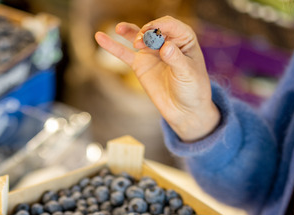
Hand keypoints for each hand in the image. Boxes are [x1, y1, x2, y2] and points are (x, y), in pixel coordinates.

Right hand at [95, 16, 220, 141]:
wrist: (185, 111)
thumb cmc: (193, 90)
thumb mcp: (188, 74)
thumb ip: (176, 59)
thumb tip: (165, 47)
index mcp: (184, 39)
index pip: (170, 25)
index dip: (160, 26)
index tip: (154, 35)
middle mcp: (167, 42)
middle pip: (152, 29)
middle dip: (146, 32)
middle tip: (141, 44)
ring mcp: (152, 53)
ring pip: (137, 36)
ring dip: (128, 31)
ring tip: (120, 29)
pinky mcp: (140, 65)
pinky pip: (124, 53)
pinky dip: (112, 46)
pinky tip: (100, 37)